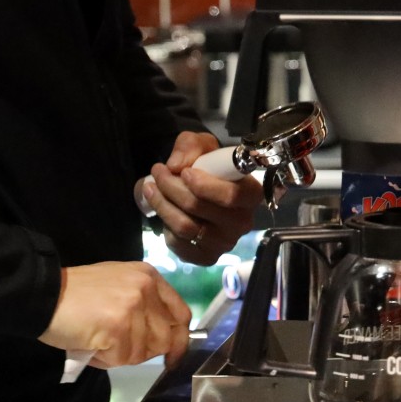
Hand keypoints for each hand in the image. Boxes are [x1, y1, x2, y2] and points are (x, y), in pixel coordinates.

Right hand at [36, 262, 190, 369]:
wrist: (43, 293)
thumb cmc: (77, 294)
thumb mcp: (118, 286)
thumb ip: (142, 304)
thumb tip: (160, 336)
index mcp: (148, 276)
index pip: (180, 313)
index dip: (179, 339)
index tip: (172, 356)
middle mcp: (146, 288)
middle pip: (165, 338)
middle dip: (142, 351)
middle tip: (116, 345)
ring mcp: (133, 306)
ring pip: (143, 353)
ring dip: (120, 356)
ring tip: (98, 341)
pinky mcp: (118, 326)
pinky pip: (122, 359)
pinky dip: (105, 360)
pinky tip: (91, 344)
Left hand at [141, 131, 262, 265]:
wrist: (203, 187)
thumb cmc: (208, 164)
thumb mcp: (201, 144)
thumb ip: (189, 146)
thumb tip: (175, 166)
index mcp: (251, 194)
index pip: (230, 196)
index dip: (204, 185)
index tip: (184, 172)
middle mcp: (242, 222)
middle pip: (200, 209)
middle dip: (172, 188)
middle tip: (157, 172)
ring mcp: (225, 243)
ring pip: (185, 227)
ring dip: (162, 204)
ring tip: (150, 187)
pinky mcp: (208, 256)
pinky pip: (179, 245)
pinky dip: (165, 227)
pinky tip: (163, 210)